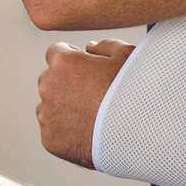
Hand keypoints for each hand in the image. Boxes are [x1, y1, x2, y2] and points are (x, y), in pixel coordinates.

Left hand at [36, 40, 135, 168]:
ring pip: (48, 107)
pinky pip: (53, 132)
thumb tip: (90, 47)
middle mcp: (48, 86)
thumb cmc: (135, 92)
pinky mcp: (50, 140)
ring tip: (91, 116)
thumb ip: (104, 46)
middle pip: (50, 80)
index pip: (55, 52)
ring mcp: (46, 115)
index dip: (72, 59)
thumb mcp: (127, 56)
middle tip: (91, 95)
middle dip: (65, 84)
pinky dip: (65, 132)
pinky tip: (87, 133)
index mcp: (63, 62)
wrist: (138, 134)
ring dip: (62, 108)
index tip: (84, 68)